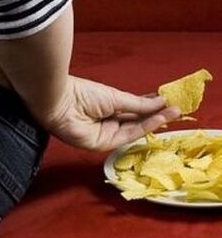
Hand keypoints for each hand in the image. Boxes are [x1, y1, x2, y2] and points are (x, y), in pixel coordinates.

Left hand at [31, 75, 180, 150]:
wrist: (59, 101)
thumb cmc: (83, 93)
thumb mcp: (115, 96)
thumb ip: (138, 103)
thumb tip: (159, 100)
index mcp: (107, 106)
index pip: (132, 108)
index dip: (150, 106)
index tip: (168, 101)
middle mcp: (106, 120)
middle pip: (135, 120)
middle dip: (155, 115)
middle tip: (177, 109)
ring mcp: (104, 133)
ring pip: (133, 129)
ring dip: (153, 122)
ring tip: (173, 113)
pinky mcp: (101, 144)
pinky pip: (126, 136)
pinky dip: (143, 129)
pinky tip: (158, 120)